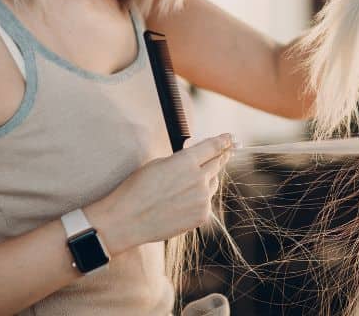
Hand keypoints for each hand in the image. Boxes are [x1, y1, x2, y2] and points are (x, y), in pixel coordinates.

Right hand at [92, 133, 232, 250]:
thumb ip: (182, 158)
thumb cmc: (137, 188)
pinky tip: (180, 203)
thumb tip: (197, 154)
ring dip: (207, 179)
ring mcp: (202, 199)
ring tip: (186, 186)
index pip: (213, 146)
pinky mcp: (202, 216)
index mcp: (186, 160)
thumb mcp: (158, 163)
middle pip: (218, 163)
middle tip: (224, 153)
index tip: (230, 138)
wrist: (127, 220)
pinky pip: (206, 202)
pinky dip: (199, 200)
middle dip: (221, 157)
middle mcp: (199, 178)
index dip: (224, 140)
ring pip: (213, 183)